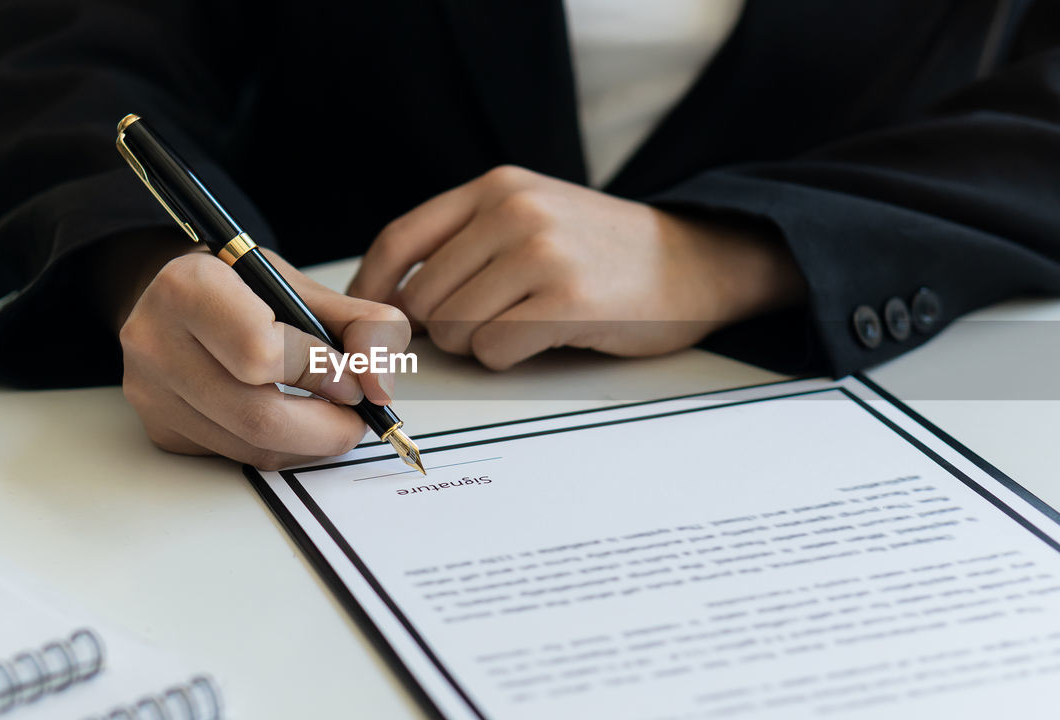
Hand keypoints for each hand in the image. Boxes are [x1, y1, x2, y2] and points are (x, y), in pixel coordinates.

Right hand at [116, 243, 409, 468]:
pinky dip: (276, 447)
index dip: (319, 373)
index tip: (351, 380)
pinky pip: (234, 457)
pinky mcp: (161, 429)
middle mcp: (156, 341)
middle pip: (256, 417)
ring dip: (306, 444)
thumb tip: (379, 385)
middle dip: (325, 428)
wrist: (177, 297)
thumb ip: (360, 324)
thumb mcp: (303, 284)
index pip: (261, 352)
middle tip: (355, 418)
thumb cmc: (242, 287)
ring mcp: (152, 392)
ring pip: (249, 448)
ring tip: (330, 416)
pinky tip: (288, 420)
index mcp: (188, 287)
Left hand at [347, 165, 803, 369]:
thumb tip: (393, 298)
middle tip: (486, 325)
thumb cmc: (602, 252)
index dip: (371, 287)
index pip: (401, 239)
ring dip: (478, 343)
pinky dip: (506, 357)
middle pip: (423, 296)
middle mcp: (515, 211)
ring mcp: (542, 254)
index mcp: (497, 186)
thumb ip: (466, 241)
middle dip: (443, 326)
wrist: (693, 263)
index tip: (367, 318)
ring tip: (523, 324)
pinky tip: (542, 338)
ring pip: (454, 327)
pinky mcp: (567, 302)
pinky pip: (493, 349)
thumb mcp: (532, 214)